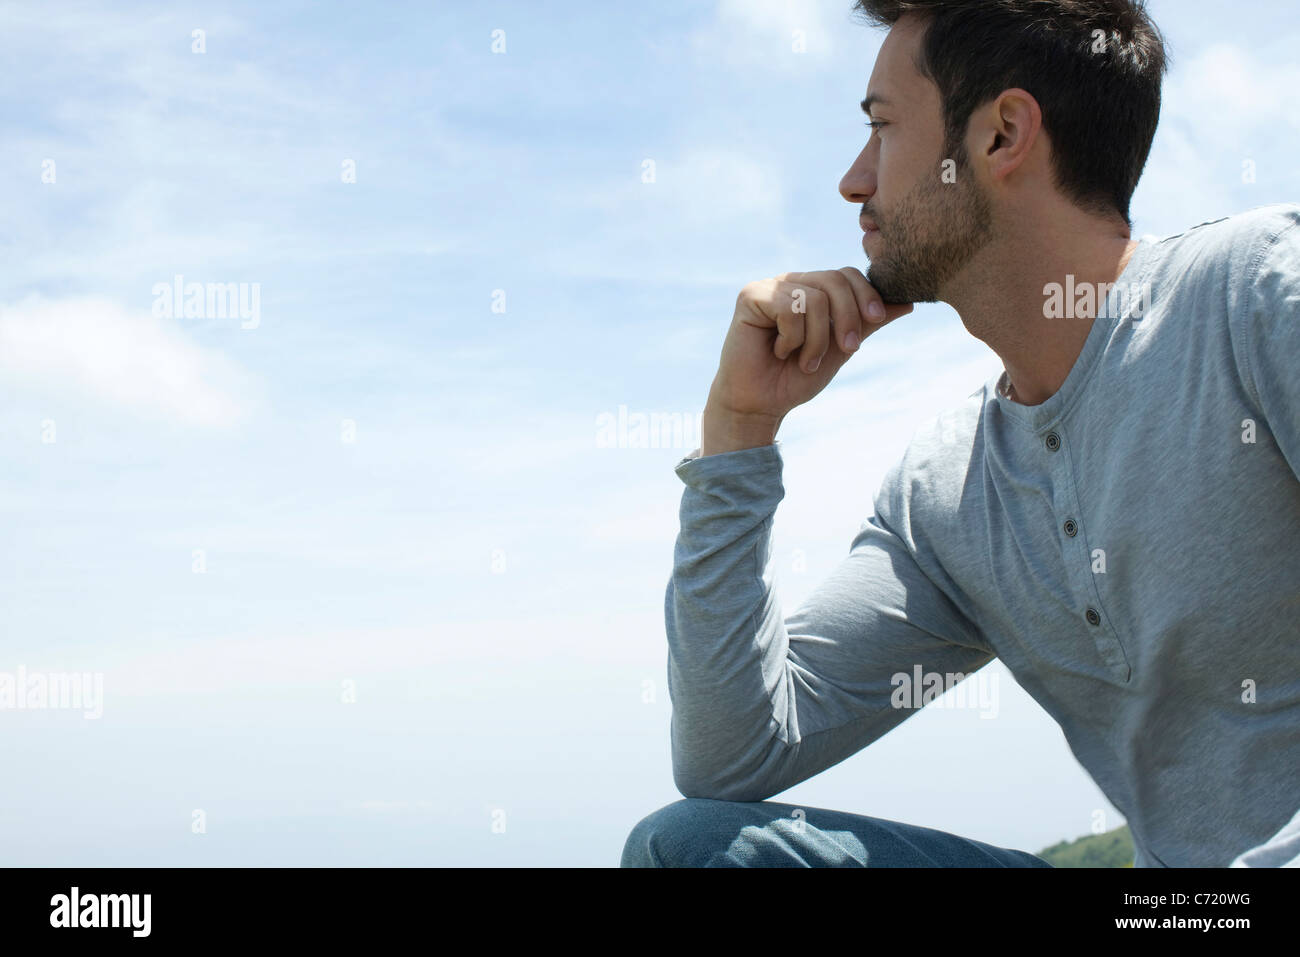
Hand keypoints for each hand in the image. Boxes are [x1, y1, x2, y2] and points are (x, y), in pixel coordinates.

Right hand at [705, 267, 912, 433]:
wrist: (762, 405)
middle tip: (847, 350)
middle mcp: (791, 282)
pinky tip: (779, 351)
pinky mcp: (751, 296)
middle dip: (848, 318)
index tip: (876, 320)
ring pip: (815, 298)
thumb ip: (867, 323)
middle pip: (836, 280)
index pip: (847, 274)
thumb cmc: (796, 378)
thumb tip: (907, 302)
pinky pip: (790, 307)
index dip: (866, 295)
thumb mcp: (841, 349)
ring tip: (805, 361)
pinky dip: (793, 338)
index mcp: (811, 290)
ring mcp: (770, 287)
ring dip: (817, 340)